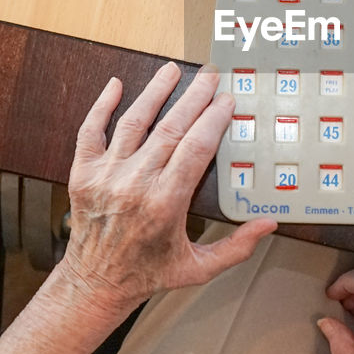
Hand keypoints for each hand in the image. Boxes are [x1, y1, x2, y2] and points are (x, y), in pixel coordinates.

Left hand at [57, 63, 276, 319]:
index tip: (227, 101)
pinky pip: (90, 131)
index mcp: (165, 205)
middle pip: (170, 128)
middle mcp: (135, 184)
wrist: (95, 284)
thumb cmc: (148, 274)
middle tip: (210, 76)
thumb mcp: (199, 268)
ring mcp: (106, 175)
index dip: (213, 120)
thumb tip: (270, 224)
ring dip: (155, 92)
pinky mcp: (83, 173)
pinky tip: (115, 84)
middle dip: (194, 98)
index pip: (195, 149)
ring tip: (172, 70)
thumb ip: (237, 247)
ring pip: (134, 121)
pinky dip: (101, 106)